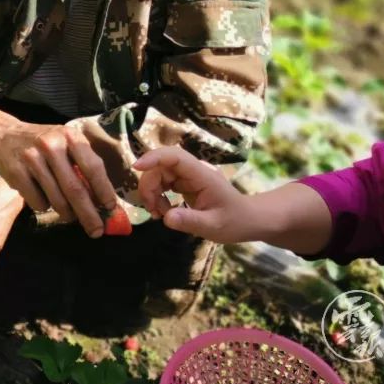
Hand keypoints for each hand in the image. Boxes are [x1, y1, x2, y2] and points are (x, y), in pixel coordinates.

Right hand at [0, 121, 117, 237]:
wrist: (3, 136)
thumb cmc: (42, 144)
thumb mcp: (65, 144)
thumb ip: (82, 164)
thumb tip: (102, 200)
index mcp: (70, 136)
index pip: (93, 167)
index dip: (104, 190)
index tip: (111, 208)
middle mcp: (51, 145)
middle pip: (75, 189)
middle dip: (89, 214)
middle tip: (97, 231)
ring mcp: (32, 159)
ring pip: (57, 200)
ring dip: (66, 213)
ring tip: (68, 214)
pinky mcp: (16, 173)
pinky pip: (38, 203)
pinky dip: (44, 206)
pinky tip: (42, 196)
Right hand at [132, 146, 249, 242]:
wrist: (247, 220)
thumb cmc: (234, 221)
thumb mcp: (213, 226)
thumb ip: (190, 221)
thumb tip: (166, 218)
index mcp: (202, 175)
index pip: (174, 157)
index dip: (154, 158)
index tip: (136, 167)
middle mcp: (193, 171)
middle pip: (162, 167)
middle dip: (150, 185)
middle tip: (151, 210)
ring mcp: (188, 176)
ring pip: (159, 174)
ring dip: (152, 192)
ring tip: (158, 214)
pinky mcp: (185, 183)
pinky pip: (164, 183)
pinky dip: (158, 196)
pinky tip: (163, 211)